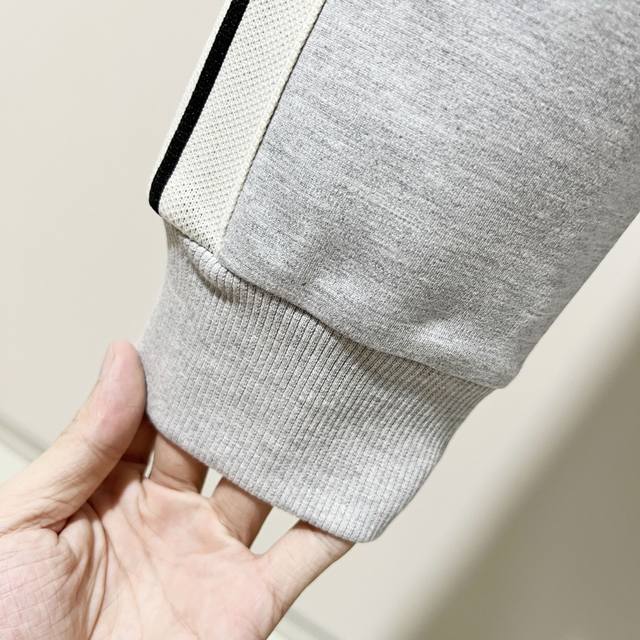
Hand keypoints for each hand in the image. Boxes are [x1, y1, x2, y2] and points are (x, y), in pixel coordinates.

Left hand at [0, 342, 351, 639]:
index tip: (210, 333)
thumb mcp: (22, 523)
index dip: (180, 379)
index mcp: (111, 493)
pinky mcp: (247, 603)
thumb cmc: (7, 632)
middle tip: (270, 352)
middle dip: (240, 404)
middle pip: (217, 446)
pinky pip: (304, 557)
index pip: (156, 418)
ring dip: (291, 452)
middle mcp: (168, 518)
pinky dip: (334, 524)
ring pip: (266, 490)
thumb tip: (120, 360)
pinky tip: (350, 484)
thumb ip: (80, 443)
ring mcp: (211, 558)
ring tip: (316, 400)